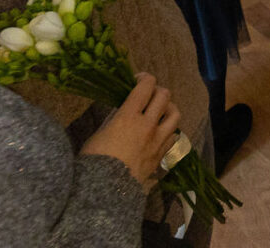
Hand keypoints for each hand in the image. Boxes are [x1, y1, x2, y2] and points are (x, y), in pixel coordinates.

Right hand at [81, 73, 180, 187]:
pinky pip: (173, 136)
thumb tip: (123, 108)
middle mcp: (148, 125)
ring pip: (175, 114)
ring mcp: (158, 140)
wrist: (106, 191)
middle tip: (149, 94)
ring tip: (160, 110)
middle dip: (157, 90)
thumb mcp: (99, 134)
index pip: (145, 87)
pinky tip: (161, 132)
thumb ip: (114, 118)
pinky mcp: (162, 154)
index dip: (144, 78)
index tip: (139, 79)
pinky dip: (169, 130)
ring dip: (169, 108)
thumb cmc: (94, 161)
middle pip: (164, 96)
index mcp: (128, 117)